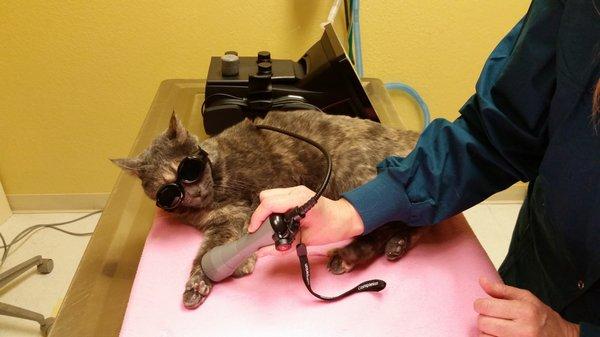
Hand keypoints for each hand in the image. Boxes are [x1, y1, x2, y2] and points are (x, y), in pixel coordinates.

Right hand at [248, 185, 364, 245]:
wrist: (344, 220)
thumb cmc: (329, 229)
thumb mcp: (304, 241)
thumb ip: (282, 247)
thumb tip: (262, 252)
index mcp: (299, 200)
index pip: (269, 204)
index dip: (257, 218)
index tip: (253, 231)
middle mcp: (295, 192)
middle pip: (266, 197)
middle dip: (261, 214)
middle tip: (262, 231)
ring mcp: (296, 190)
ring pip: (269, 195)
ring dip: (266, 211)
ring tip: (271, 226)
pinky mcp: (296, 193)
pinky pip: (277, 197)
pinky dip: (274, 208)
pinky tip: (279, 219)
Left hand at [474, 277, 579, 336]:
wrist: (561, 336)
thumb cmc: (540, 316)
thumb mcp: (525, 297)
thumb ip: (501, 289)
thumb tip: (482, 280)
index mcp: (524, 311)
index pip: (486, 307)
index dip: (480, 304)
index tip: (483, 304)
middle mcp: (523, 329)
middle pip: (483, 322)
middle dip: (484, 318)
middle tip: (493, 316)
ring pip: (484, 336)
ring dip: (486, 331)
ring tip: (497, 327)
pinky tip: (499, 335)